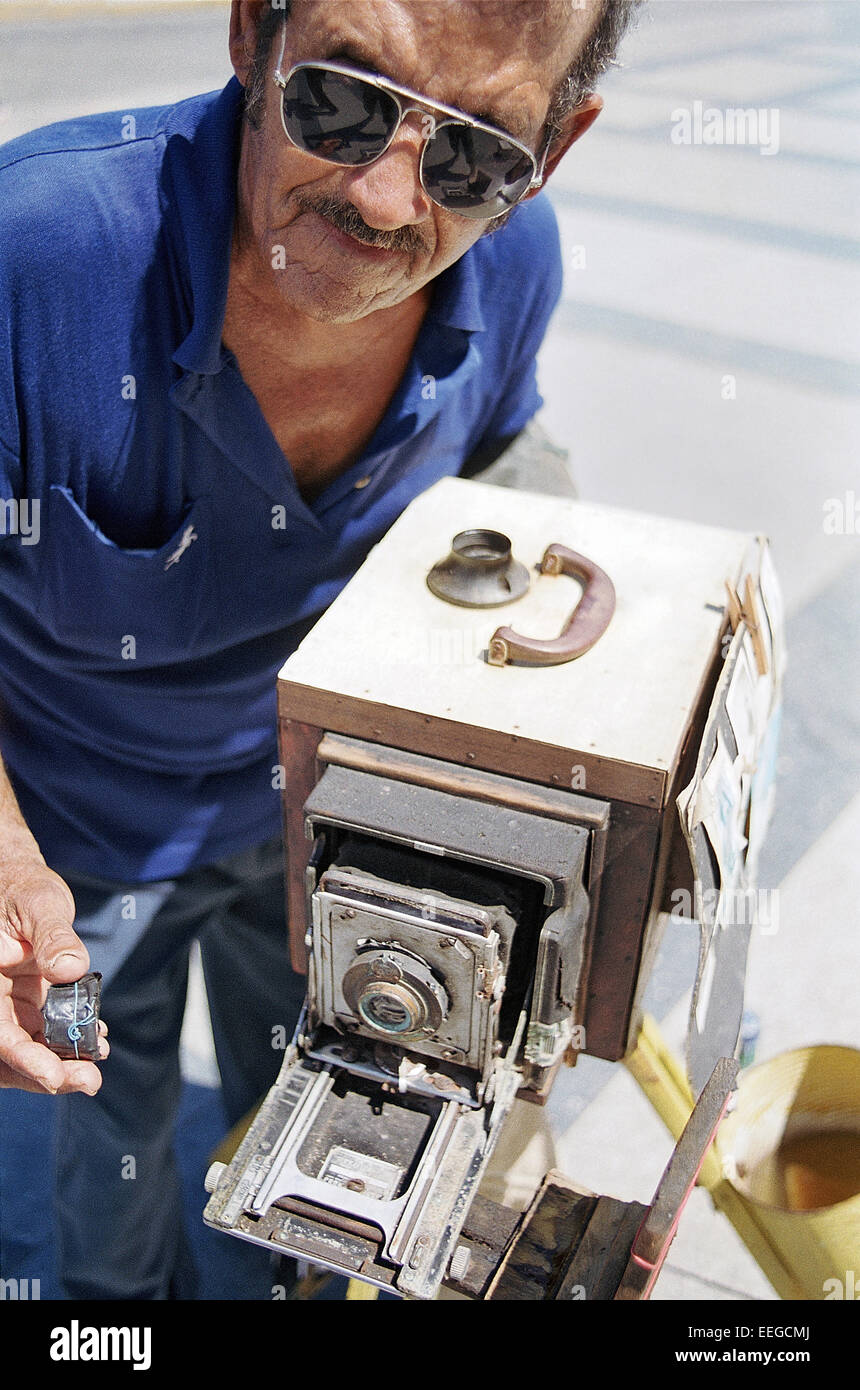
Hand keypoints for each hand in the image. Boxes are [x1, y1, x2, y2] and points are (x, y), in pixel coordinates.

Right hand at [0, 857, 108, 1093]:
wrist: (24, 885)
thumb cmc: (23, 889)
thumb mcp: (40, 904)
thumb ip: (54, 935)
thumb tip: (71, 967)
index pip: (0, 1030)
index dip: (24, 1057)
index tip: (53, 1075)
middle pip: (15, 1048)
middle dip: (50, 1070)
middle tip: (89, 1080)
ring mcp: (13, 1003)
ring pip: (33, 1045)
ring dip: (64, 1060)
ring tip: (97, 1062)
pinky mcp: (32, 1002)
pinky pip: (49, 1029)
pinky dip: (72, 1039)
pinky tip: (98, 1040)